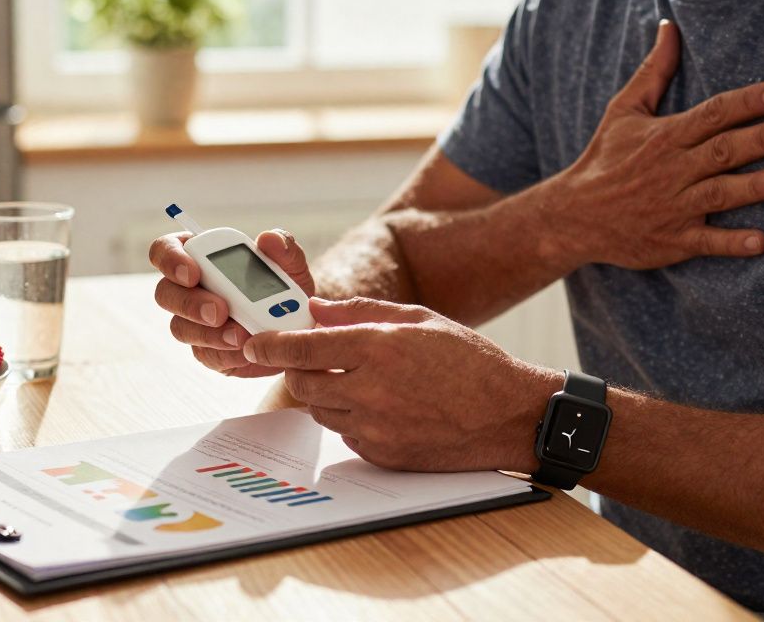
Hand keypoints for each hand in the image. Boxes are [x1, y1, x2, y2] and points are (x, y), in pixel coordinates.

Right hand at [149, 229, 315, 376]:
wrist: (298, 328)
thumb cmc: (286, 288)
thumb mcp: (292, 264)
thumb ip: (283, 247)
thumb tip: (268, 238)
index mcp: (201, 256)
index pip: (166, 249)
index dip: (171, 259)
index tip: (193, 272)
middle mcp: (190, 289)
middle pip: (165, 293)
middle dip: (190, 303)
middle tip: (220, 311)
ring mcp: (194, 322)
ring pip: (180, 328)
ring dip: (208, 333)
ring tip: (241, 335)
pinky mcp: (207, 350)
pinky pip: (205, 354)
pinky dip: (225, 353)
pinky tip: (245, 351)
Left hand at [242, 297, 555, 471]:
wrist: (510, 415)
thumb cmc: (470, 361)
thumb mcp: (420, 319)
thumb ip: (361, 312)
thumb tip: (317, 309)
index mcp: (379, 348)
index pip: (304, 347)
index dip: (272, 344)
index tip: (254, 342)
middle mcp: (372, 389)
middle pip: (303, 383)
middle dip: (299, 369)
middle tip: (311, 358)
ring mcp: (376, 427)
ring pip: (320, 411)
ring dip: (324, 395)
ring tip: (357, 380)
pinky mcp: (384, 454)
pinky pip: (346, 434)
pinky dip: (350, 419)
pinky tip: (380, 406)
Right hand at [542, 19, 763, 269]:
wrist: (573, 217)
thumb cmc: (605, 159)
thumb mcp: (623, 111)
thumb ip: (653, 71)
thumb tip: (670, 26)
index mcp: (664, 136)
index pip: (710, 114)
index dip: (745, 102)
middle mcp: (671, 170)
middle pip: (721, 151)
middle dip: (761, 140)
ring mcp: (672, 207)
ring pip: (719, 194)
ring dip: (755, 187)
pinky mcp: (672, 241)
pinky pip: (705, 242)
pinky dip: (731, 243)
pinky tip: (761, 242)